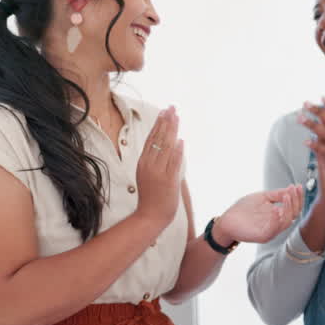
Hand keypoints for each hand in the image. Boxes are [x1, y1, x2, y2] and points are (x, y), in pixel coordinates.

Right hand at [135, 107, 183, 228]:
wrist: (150, 216)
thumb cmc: (152, 197)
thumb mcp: (151, 175)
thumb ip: (160, 161)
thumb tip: (174, 145)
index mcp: (143, 162)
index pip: (151, 139)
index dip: (159, 124)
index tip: (165, 112)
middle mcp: (149, 165)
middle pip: (157, 139)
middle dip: (166, 122)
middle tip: (172, 108)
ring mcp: (158, 172)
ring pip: (165, 148)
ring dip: (171, 131)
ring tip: (177, 117)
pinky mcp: (167, 180)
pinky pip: (173, 163)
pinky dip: (177, 152)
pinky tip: (180, 141)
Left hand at [214, 185, 303, 244]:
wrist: (226, 220)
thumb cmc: (243, 209)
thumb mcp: (262, 197)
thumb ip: (276, 194)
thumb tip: (291, 188)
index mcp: (278, 216)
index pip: (294, 207)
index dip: (298, 197)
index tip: (298, 186)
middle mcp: (277, 224)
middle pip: (294, 214)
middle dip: (295, 201)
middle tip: (292, 190)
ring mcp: (271, 231)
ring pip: (287, 222)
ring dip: (289, 208)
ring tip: (286, 196)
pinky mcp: (263, 236)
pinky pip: (274, 229)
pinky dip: (277, 219)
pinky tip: (276, 208)